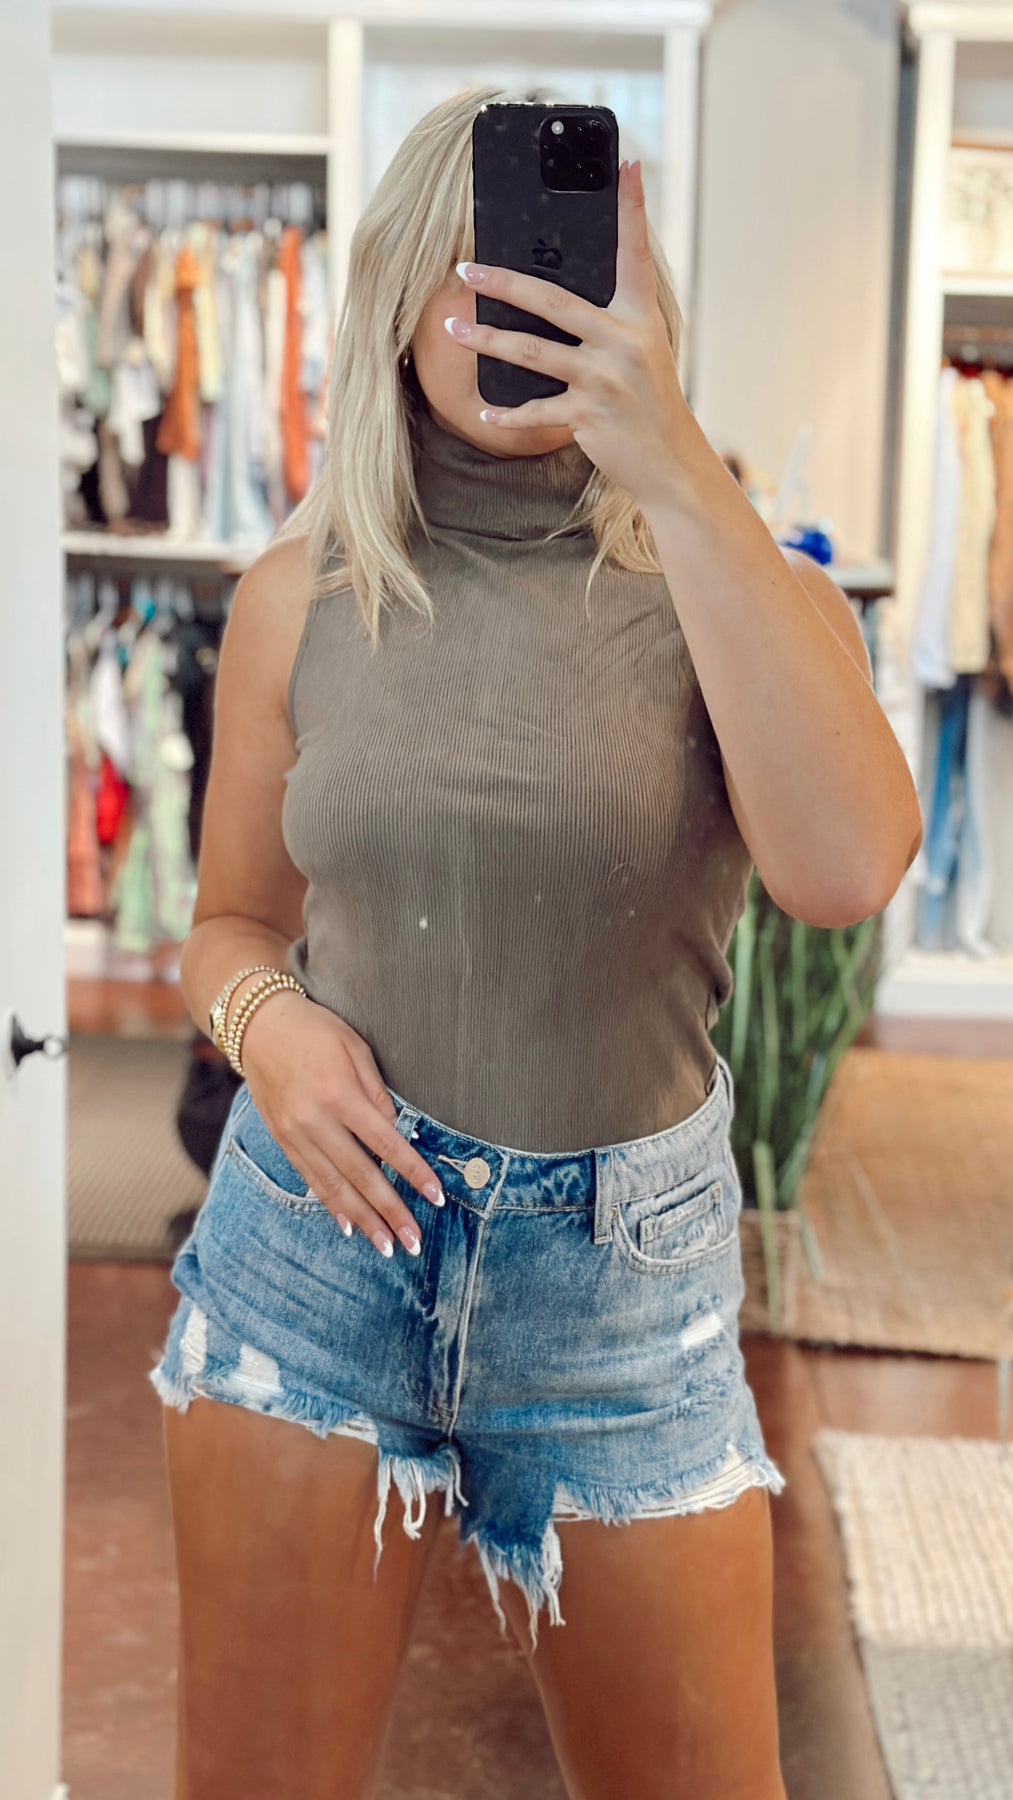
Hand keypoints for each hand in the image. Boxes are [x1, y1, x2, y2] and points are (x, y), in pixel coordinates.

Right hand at [239, 991, 444, 1257]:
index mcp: (339, 1093)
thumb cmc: (315, 1030)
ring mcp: (295, 1134)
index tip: (436, 1197)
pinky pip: (310, 1179)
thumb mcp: (355, 1048)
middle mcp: (315, 1120)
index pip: (385, 1143)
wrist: (257, 1026)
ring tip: (385, 1245)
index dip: (413, 1172)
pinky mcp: (283, 1140)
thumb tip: (397, 1130)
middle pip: (360, 1175)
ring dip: (363, 1219)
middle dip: (390, 1211)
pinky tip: (349, 1226)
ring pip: (334, 1186)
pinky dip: (331, 1205)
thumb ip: (377, 1092)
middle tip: (413, 1242)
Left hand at [443, 159, 692, 512]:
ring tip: (453, 328)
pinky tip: (482, 411)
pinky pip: (535, 410)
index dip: (631, 208)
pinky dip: (506, 413)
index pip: (634, 253)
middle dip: (503, 281)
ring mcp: (604, 379)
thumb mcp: (641, 350)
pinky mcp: (588, 416)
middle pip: (552, 300)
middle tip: (465, 267)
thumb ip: (608, 320)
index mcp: (640, 316)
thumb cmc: (647, 399)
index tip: (625, 165)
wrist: (669, 461)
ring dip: (486, 339)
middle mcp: (624, 341)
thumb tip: (550, 293)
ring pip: (531, 352)